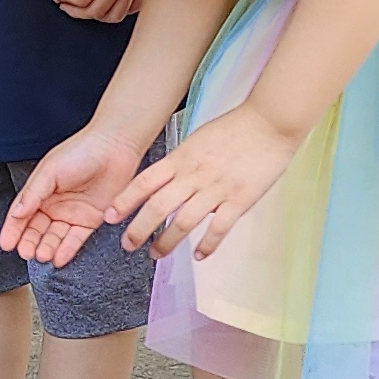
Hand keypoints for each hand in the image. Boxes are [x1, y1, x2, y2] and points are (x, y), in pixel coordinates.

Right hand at [0, 122, 153, 268]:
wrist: (115, 146)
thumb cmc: (82, 151)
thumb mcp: (49, 171)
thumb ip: (32, 194)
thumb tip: (17, 214)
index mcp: (41, 190)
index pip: (22, 214)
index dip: (13, 230)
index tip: (6, 244)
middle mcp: (55, 204)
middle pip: (37, 229)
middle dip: (30, 242)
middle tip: (26, 253)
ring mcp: (73, 213)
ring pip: (55, 237)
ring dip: (47, 247)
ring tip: (42, 255)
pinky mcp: (91, 220)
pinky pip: (76, 239)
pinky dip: (67, 250)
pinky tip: (58, 258)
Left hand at [116, 105, 301, 257]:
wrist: (269, 122)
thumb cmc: (235, 129)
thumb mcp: (197, 139)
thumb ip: (181, 161)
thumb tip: (166, 179)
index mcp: (181, 158)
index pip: (144, 182)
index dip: (124, 201)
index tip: (110, 216)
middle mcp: (193, 175)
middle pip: (157, 207)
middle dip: (138, 229)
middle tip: (127, 245)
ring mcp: (216, 189)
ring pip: (183, 222)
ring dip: (166, 242)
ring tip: (156, 253)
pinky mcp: (239, 200)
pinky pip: (218, 228)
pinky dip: (207, 245)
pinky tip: (198, 255)